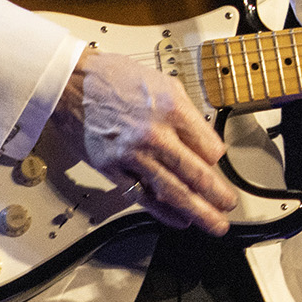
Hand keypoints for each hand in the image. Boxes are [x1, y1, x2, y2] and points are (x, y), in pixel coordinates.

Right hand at [46, 48, 237, 234]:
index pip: (209, 147)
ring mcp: (133, 155)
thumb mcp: (163, 83)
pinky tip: (178, 220)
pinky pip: (142, 196)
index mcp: (172, 109)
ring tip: (213, 223)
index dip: (217, 158)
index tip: (217, 163)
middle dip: (218, 195)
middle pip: (196, 174)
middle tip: (229, 206)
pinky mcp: (112, 169)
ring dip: (197, 211)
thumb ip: (185, 113)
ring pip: (172, 191)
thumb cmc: (115, 78)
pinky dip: (163, 212)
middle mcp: (155, 134)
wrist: (71, 83)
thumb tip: (202, 140)